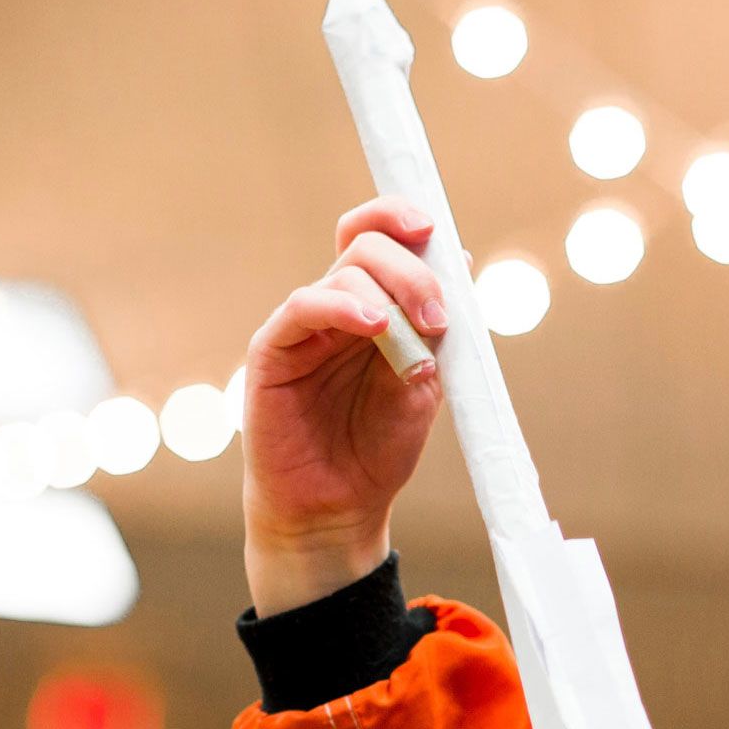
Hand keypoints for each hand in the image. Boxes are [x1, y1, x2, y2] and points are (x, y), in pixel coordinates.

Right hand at [240, 194, 452, 613]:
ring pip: (344, 272)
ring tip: (413, 336)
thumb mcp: (423, 386)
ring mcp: (304, 327)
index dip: (399, 219)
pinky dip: (342, 306)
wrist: (337, 509)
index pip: (378, 239)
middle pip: (366, 247)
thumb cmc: (377, 450)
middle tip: (438, 318)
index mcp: (375, 309)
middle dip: (412, 271)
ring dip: (390, 292)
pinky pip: (304, 306)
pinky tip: (372, 324)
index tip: (433, 229)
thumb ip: (432, 332)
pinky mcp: (273, 350)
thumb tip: (454, 267)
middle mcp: (337, 309)